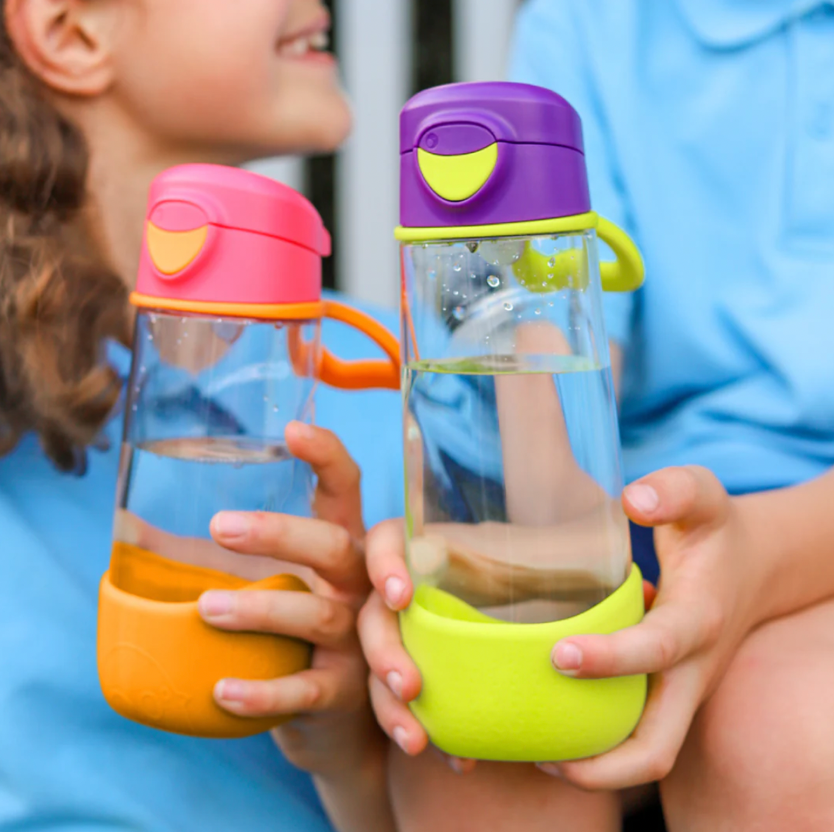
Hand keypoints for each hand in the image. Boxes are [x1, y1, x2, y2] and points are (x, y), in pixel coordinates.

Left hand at [196, 421, 381, 776]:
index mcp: (343, 544)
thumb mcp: (280, 582)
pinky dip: (263, 692)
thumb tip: (128, 525)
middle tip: (219, 526)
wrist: (342, 716)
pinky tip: (219, 690)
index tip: (291, 430)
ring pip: (320, 615)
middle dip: (282, 533)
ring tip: (205, 608)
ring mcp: (357, 638)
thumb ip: (225, 554)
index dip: (327, 455)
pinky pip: (306, 690)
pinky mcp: (343, 692)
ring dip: (262, 609)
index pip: (346, 487)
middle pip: (336, 546)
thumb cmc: (296, 630)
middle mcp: (359, 584)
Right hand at [357, 516, 656, 767]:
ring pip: (396, 661)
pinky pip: (433, 697)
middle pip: (380, 611)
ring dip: (393, 705)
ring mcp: (442, 625)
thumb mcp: (661, 509)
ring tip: (420, 740)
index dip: (385, 560)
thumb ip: (667, 495)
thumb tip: (639, 502)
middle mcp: (438, 582)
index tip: (402, 593)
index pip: (393, 537)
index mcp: (454, 538)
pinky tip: (459, 759)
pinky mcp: (458, 664)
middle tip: (412, 686)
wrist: (639, 580)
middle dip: (383, 648)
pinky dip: (439, 729)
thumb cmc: (643, 539)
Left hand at [541, 466, 761, 789]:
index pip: (656, 651)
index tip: (559, 654)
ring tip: (532, 753)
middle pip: (657, 746)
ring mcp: (679, 690)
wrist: (756, 566)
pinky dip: (597, 742)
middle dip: (602, 762)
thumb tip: (634, 498)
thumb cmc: (718, 530)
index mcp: (697, 621)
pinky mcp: (664, 692)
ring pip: (646, 754)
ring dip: (594, 767)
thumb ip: (675, 490)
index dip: (610, 660)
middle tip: (540, 751)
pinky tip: (547, 720)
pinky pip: (635, 733)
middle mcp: (690, 670)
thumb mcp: (703, 495)